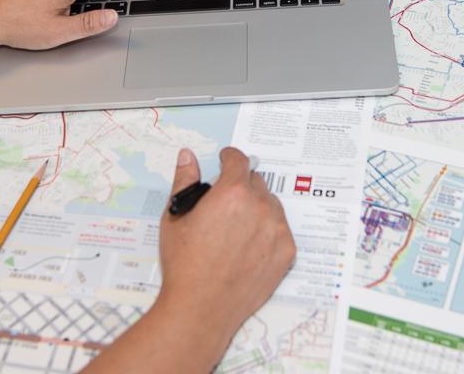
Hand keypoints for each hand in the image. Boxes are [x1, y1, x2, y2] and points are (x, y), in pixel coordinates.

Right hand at [156, 148, 295, 356]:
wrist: (201, 307)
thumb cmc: (184, 263)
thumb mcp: (176, 217)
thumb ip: (185, 181)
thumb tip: (188, 157)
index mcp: (232, 193)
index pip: (238, 160)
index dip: (229, 158)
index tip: (226, 161)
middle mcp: (260, 206)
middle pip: (255, 182)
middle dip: (240, 187)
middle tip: (225, 206)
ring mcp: (278, 229)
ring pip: (270, 204)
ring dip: (257, 208)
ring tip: (236, 229)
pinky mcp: (287, 251)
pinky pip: (280, 228)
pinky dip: (268, 231)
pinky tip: (248, 246)